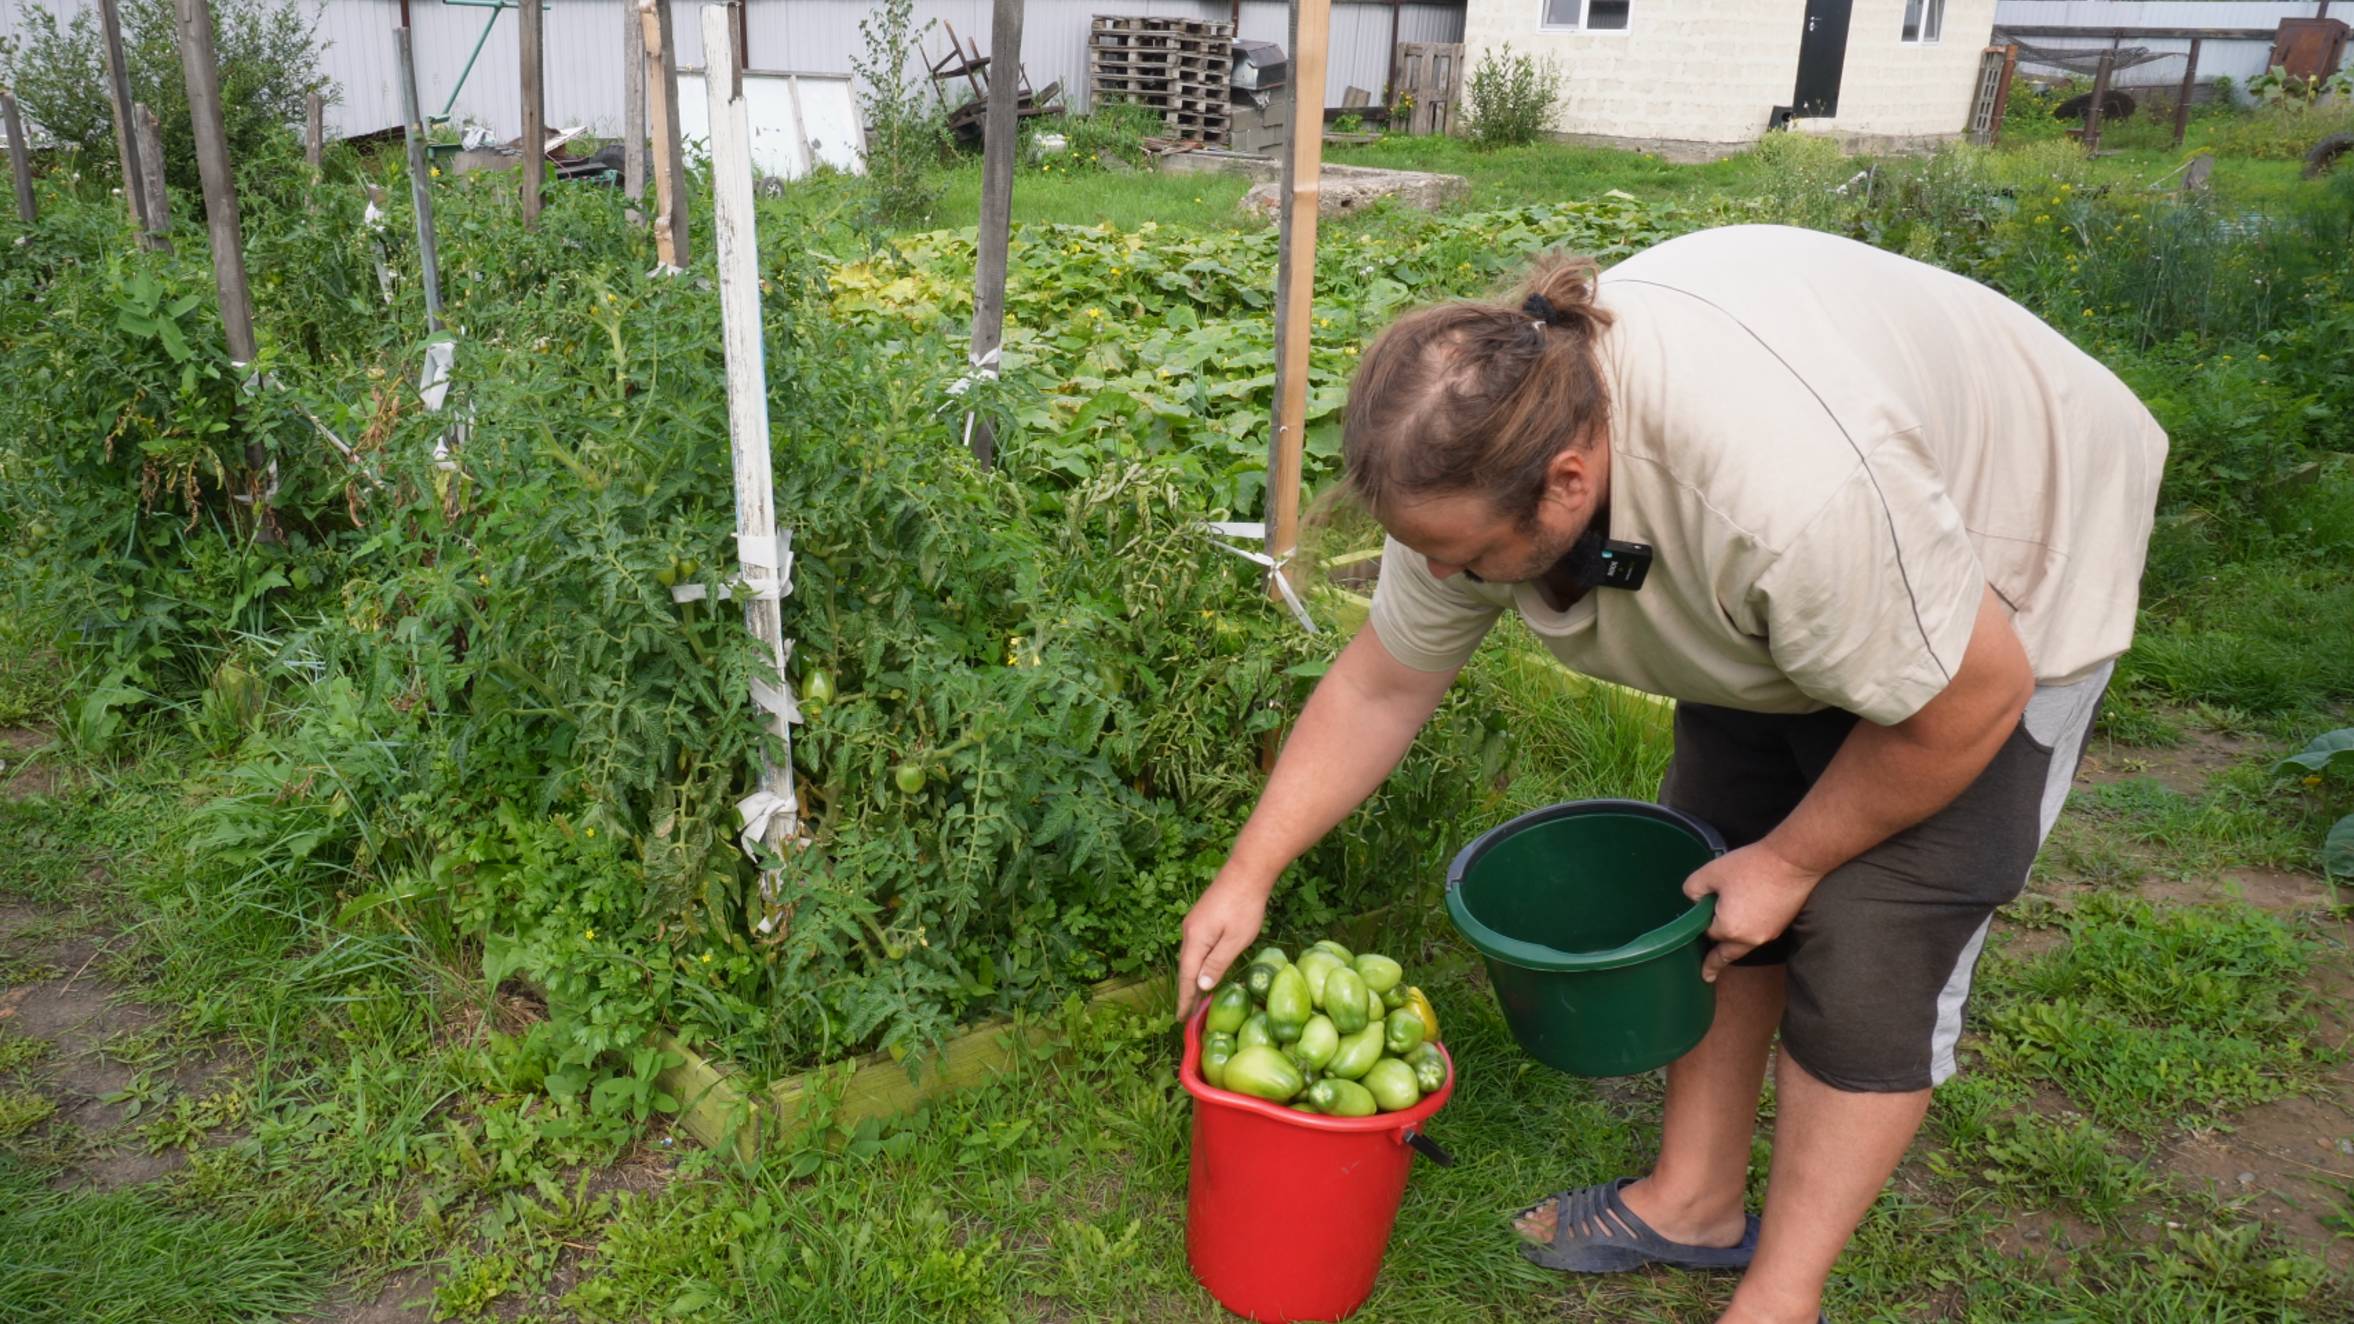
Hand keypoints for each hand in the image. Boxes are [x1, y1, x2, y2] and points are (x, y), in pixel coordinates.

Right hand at [1175, 866, 1270, 1019]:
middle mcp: (1189, 932)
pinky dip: (1198, 963)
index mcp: (1195, 940)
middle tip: (1189, 1015)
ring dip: (1192, 977)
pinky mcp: (1202, 917)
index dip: (1186, 998)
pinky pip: (1196, 947)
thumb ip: (1218, 963)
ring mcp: (1194, 923)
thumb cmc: (1245, 906)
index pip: (1187, 977)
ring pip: (1191, 956)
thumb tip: (1202, 986)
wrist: (1247, 870)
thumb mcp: (1236, 940)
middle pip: (1185, 967)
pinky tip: (1205, 969)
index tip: (1182, 1019)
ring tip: (1196, 998)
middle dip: (1187, 991)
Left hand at [1681, 840, 1823, 983]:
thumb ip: (1693, 889)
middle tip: (1707, 975)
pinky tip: (1746, 924)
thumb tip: (1694, 900)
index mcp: (1729, 929)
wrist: (1793, 861)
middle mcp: (1750, 939)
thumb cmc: (1750, 866)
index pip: (1708, 934)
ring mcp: (1769, 935)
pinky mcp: (1782, 926)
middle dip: (1715, 962)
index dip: (1703, 922)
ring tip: (1723, 950)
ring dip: (1733, 945)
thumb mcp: (1711, 872)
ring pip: (1745, 946)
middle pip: (1727, 953)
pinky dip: (1749, 933)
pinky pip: (1759, 936)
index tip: (1700, 917)